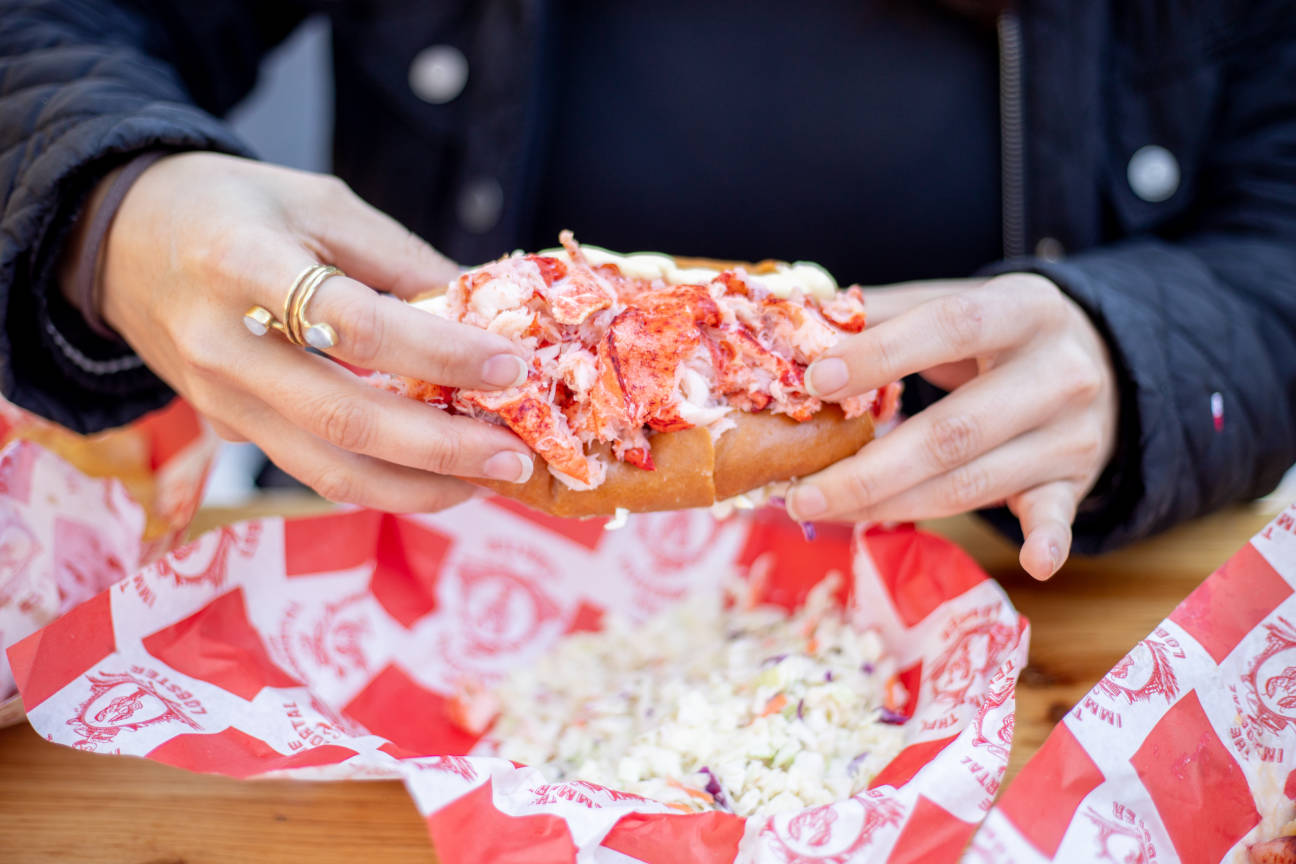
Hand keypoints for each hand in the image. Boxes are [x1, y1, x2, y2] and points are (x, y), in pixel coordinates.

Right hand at [80, 152, 534, 511]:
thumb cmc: (230, 209)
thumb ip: (400, 259)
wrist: (118, 241)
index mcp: (245, 265)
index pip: (358, 324)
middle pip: (344, 419)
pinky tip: (439, 476)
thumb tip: (488, 313)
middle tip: (516, 458)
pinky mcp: (227, 430)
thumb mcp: (317, 202)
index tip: (511, 365)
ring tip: (490, 480)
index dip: (440, 352)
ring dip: (419, 487)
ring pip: (326, 469)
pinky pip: (312, 469)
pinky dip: (382, 482)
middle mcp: (225, 347)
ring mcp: (220, 401)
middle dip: (441, 449)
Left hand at [785, 274, 1119, 579]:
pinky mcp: (1075, 481)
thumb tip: (799, 324)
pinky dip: (1047, 542)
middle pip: (955, 431)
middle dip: (869, 470)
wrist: (1098, 361)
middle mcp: (1058, 372)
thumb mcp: (954, 302)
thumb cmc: (996, 334)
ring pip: (973, 483)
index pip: (950, 327)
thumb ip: (882, 312)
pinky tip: (1032, 566)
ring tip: (824, 512)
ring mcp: (1071, 433)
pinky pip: (1058, 517)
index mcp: (1024, 309)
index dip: (882, 354)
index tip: (816, 380)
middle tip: (800, 491)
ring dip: (892, 506)